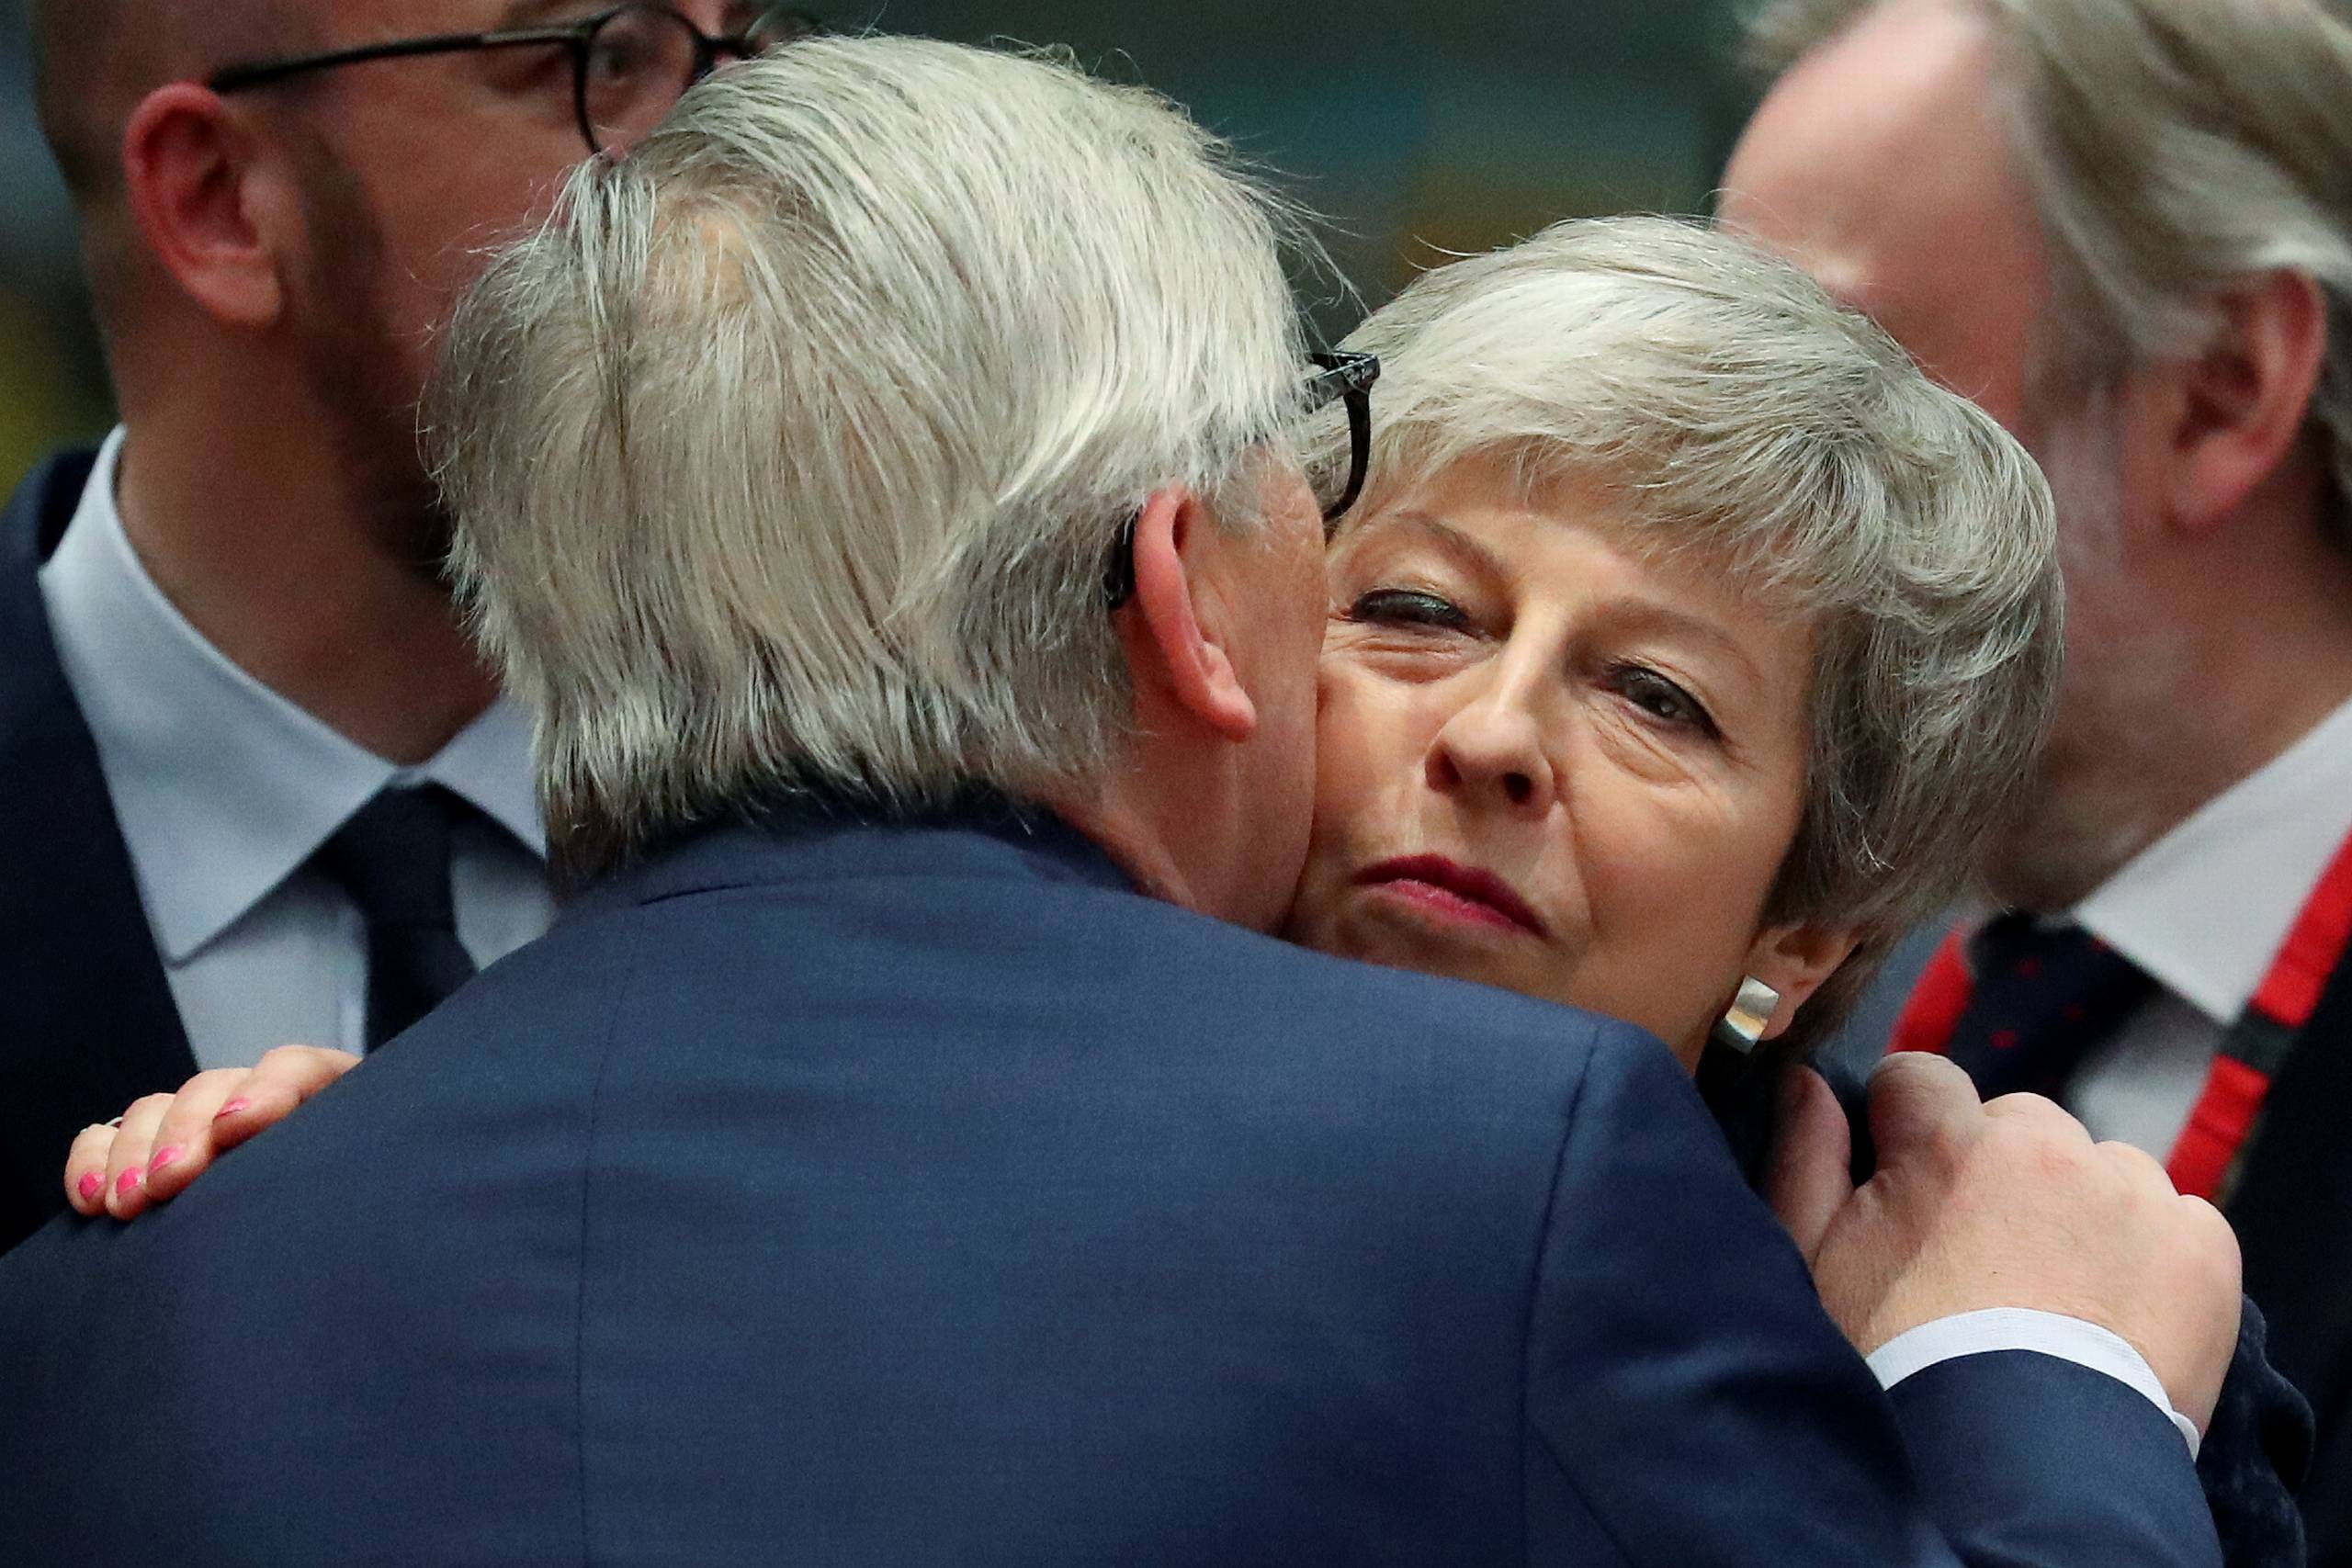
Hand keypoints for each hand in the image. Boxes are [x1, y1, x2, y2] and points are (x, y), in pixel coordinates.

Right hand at [63, 1045, 360, 1220]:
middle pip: (215, 1089)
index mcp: (334, 1104)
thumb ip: (361, 1188)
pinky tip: (90, 1201)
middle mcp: (265, 1105)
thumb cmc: (367, 1230)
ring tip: (128, 1203)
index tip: (237, 1127)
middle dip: (186, 1130)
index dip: (268, 1089)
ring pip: (159, 1110)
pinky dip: (94, 1160)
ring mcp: (205, 1125)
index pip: (300, 1069)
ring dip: (136, 1152)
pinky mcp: (157, 1152)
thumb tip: (353, 1203)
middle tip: (168, 1181)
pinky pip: (111, 1137)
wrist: (346, 1264)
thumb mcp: (374, 1201)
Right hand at [1766, 1053, 2239, 1433]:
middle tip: (1986, 1258)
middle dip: (2000, 1172)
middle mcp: (2049, 1149)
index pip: (1921, 1077)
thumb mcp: (1816, 1265)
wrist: (2013, 1475)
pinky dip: (2153, 1254)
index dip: (1906, 1128)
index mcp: (1949, 1143)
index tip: (1907, 1184)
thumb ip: (1806, 1160)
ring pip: (2102, 1170)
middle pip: (2020, 1126)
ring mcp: (2136, 1196)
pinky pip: (2179, 1220)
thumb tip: (1808, 1083)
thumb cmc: (1896, 1368)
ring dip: (2081, 1209)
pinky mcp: (2202, 1251)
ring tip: (2059, 1295)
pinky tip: (2118, 1313)